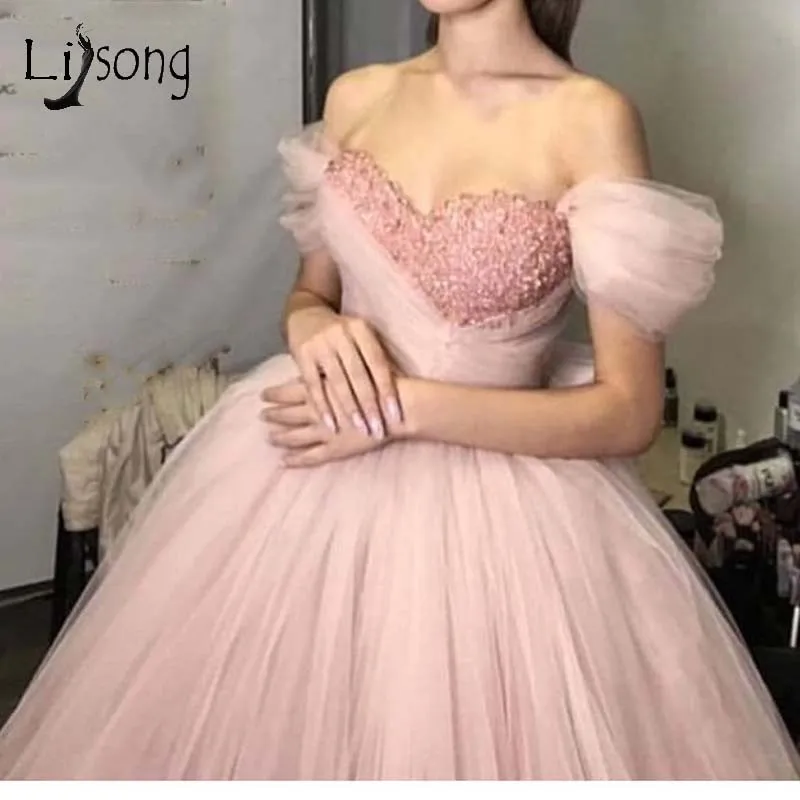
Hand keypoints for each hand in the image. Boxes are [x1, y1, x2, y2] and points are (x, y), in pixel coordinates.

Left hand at [260, 378, 389, 466]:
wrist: (398, 407)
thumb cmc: (380, 382)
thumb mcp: (355, 365)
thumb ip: (336, 369)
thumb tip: (321, 364)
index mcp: (321, 388)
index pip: (290, 391)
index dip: (275, 394)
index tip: (263, 395)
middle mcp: (318, 410)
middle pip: (289, 414)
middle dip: (274, 415)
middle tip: (260, 416)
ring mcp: (325, 431)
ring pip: (295, 436)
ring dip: (280, 437)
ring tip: (268, 438)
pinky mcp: (336, 448)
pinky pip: (311, 456)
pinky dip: (296, 460)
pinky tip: (284, 462)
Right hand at [286, 306, 401, 439]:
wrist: (306, 315)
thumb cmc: (343, 334)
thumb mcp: (362, 337)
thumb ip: (378, 358)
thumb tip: (402, 389)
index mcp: (361, 330)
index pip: (378, 363)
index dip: (387, 390)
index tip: (396, 415)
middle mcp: (341, 335)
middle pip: (359, 375)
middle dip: (370, 405)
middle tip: (379, 429)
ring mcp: (320, 344)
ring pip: (337, 382)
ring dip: (349, 410)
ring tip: (361, 430)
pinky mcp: (302, 355)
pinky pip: (313, 386)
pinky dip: (322, 408)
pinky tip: (331, 425)